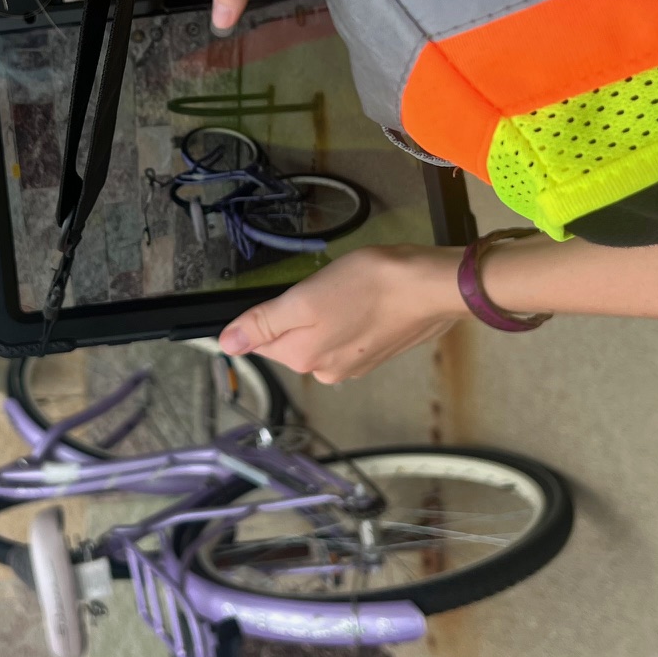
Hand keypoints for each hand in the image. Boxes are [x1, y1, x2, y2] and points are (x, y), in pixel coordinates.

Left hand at [217, 246, 467, 382]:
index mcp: (303, 359)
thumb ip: (263, 323)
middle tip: (325, 286)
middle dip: (300, 312)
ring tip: (348, 290)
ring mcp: (354, 365)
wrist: (430, 287)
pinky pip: (347, 334)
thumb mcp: (304, 298)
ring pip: (321, 334)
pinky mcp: (376, 353)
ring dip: (326, 313)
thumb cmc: (369, 286)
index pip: (261, 340)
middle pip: (292, 339)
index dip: (269, 313)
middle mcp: (326, 370)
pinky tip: (365, 300)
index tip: (293, 293)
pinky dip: (350, 316)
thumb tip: (226, 345)